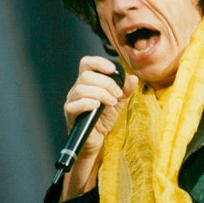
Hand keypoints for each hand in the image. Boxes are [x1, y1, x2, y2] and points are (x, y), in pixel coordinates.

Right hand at [60, 56, 137, 199]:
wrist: (97, 140)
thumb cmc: (103, 119)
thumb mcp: (118, 102)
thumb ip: (125, 90)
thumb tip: (133, 78)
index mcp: (88, 83)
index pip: (87, 63)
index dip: (99, 62)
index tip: (113, 70)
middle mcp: (77, 89)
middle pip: (86, 75)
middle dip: (106, 83)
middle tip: (116, 95)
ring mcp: (72, 101)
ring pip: (81, 88)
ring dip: (100, 94)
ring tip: (111, 103)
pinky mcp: (70, 114)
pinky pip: (74, 104)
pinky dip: (88, 103)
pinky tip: (98, 107)